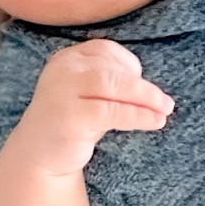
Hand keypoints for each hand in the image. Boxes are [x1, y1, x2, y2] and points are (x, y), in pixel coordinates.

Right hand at [13, 39, 174, 177]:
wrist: (38, 154)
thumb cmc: (72, 122)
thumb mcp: (90, 94)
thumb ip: (112, 82)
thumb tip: (155, 90)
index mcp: (68, 58)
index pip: (105, 50)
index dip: (129, 65)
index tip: (143, 83)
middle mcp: (62, 69)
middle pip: (110, 70)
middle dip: (143, 87)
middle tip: (167, 103)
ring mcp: (62, 92)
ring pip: (111, 86)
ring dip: (144, 98)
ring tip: (165, 111)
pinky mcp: (69, 117)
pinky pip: (110, 112)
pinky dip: (137, 116)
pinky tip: (154, 122)